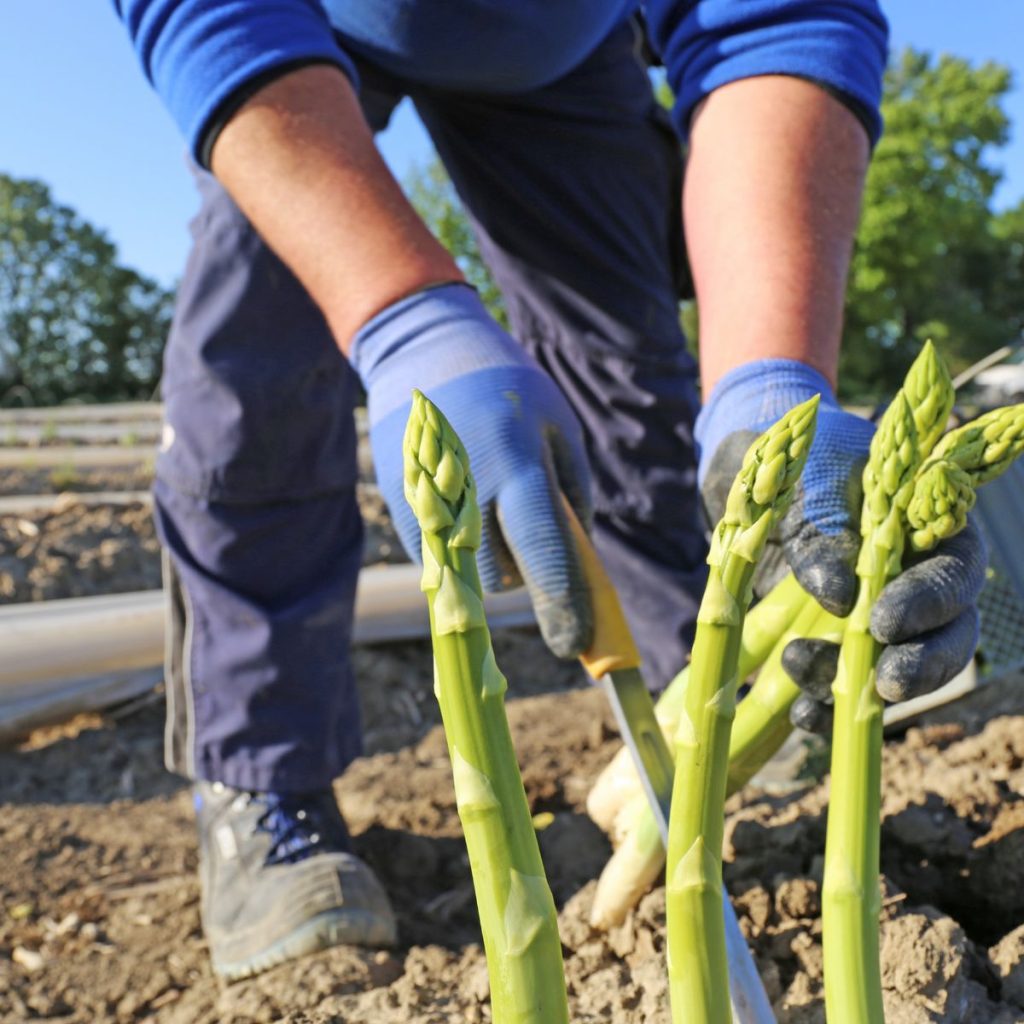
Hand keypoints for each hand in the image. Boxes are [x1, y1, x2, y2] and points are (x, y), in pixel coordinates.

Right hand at [351, 283, 592, 656]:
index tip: (576, 643)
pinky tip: (466, 499)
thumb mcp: (559, 428)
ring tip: (495, 504)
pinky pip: (441, 557)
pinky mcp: (402, 507)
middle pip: (502, 576)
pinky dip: (462, 546)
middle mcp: (468, 489)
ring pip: (468, 575)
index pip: (542, 551)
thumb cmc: (510, 391)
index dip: (561, 603)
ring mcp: (427, 501)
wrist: (426, 355)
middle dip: (525, 574)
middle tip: (530, 530)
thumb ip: (572, 498)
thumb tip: (575, 564)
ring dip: (493, 561)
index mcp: (516, 466)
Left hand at [697, 359, 985, 728]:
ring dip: (860, 684)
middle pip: (948, 631)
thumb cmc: (785, 459)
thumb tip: (841, 597)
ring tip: (798, 667)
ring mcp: (875, 613)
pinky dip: (828, 707)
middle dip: (921, 663)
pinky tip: (803, 718)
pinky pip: (847, 685)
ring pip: (898, 665)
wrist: (745, 473)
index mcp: (923, 523)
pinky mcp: (836, 642)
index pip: (953, 569)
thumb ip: (822, 529)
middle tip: (886, 684)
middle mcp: (911, 575)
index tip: (880, 619)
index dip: (929, 600)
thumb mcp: (798, 479)